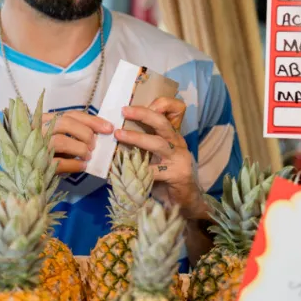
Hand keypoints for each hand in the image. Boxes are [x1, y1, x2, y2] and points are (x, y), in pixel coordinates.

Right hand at [42, 109, 115, 174]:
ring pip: (61, 141)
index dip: (92, 120)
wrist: (26, 172)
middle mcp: (37, 130)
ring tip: (88, 156)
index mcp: (44, 120)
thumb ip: (73, 132)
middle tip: (94, 146)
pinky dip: (74, 164)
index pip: (71, 114)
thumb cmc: (47, 151)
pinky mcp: (37, 163)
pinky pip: (59, 162)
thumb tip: (98, 133)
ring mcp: (36, 146)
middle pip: (64, 123)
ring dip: (80, 149)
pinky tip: (82, 166)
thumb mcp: (58, 137)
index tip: (108, 128)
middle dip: (85, 134)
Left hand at [115, 98, 207, 218]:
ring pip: (157, 143)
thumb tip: (117, 127)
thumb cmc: (164, 172)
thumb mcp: (156, 151)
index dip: (162, 103)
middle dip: (143, 114)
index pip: (176, 109)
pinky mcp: (177, 174)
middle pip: (163, 122)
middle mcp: (177, 142)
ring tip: (118, 135)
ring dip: (136, 138)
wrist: (183, 199)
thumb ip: (144, 138)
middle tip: (123, 111)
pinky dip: (136, 170)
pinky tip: (120, 171)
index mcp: (172, 133)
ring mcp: (179, 158)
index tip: (142, 101)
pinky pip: (154, 171)